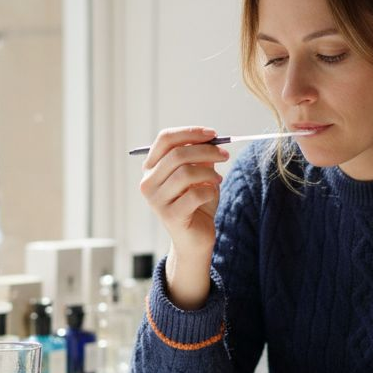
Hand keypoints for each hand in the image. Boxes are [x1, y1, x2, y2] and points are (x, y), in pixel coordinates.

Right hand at [137, 127, 229, 308]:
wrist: (195, 239)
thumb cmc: (196, 204)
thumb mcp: (199, 174)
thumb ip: (200, 156)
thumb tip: (210, 138)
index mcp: (151, 168)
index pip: (164, 139)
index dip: (189, 132)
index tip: (212, 134)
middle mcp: (148, 183)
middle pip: (177, 154)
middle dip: (206, 151)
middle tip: (225, 155)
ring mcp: (156, 201)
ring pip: (185, 173)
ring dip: (209, 173)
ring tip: (219, 179)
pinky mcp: (170, 216)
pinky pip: (194, 195)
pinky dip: (210, 191)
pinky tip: (212, 195)